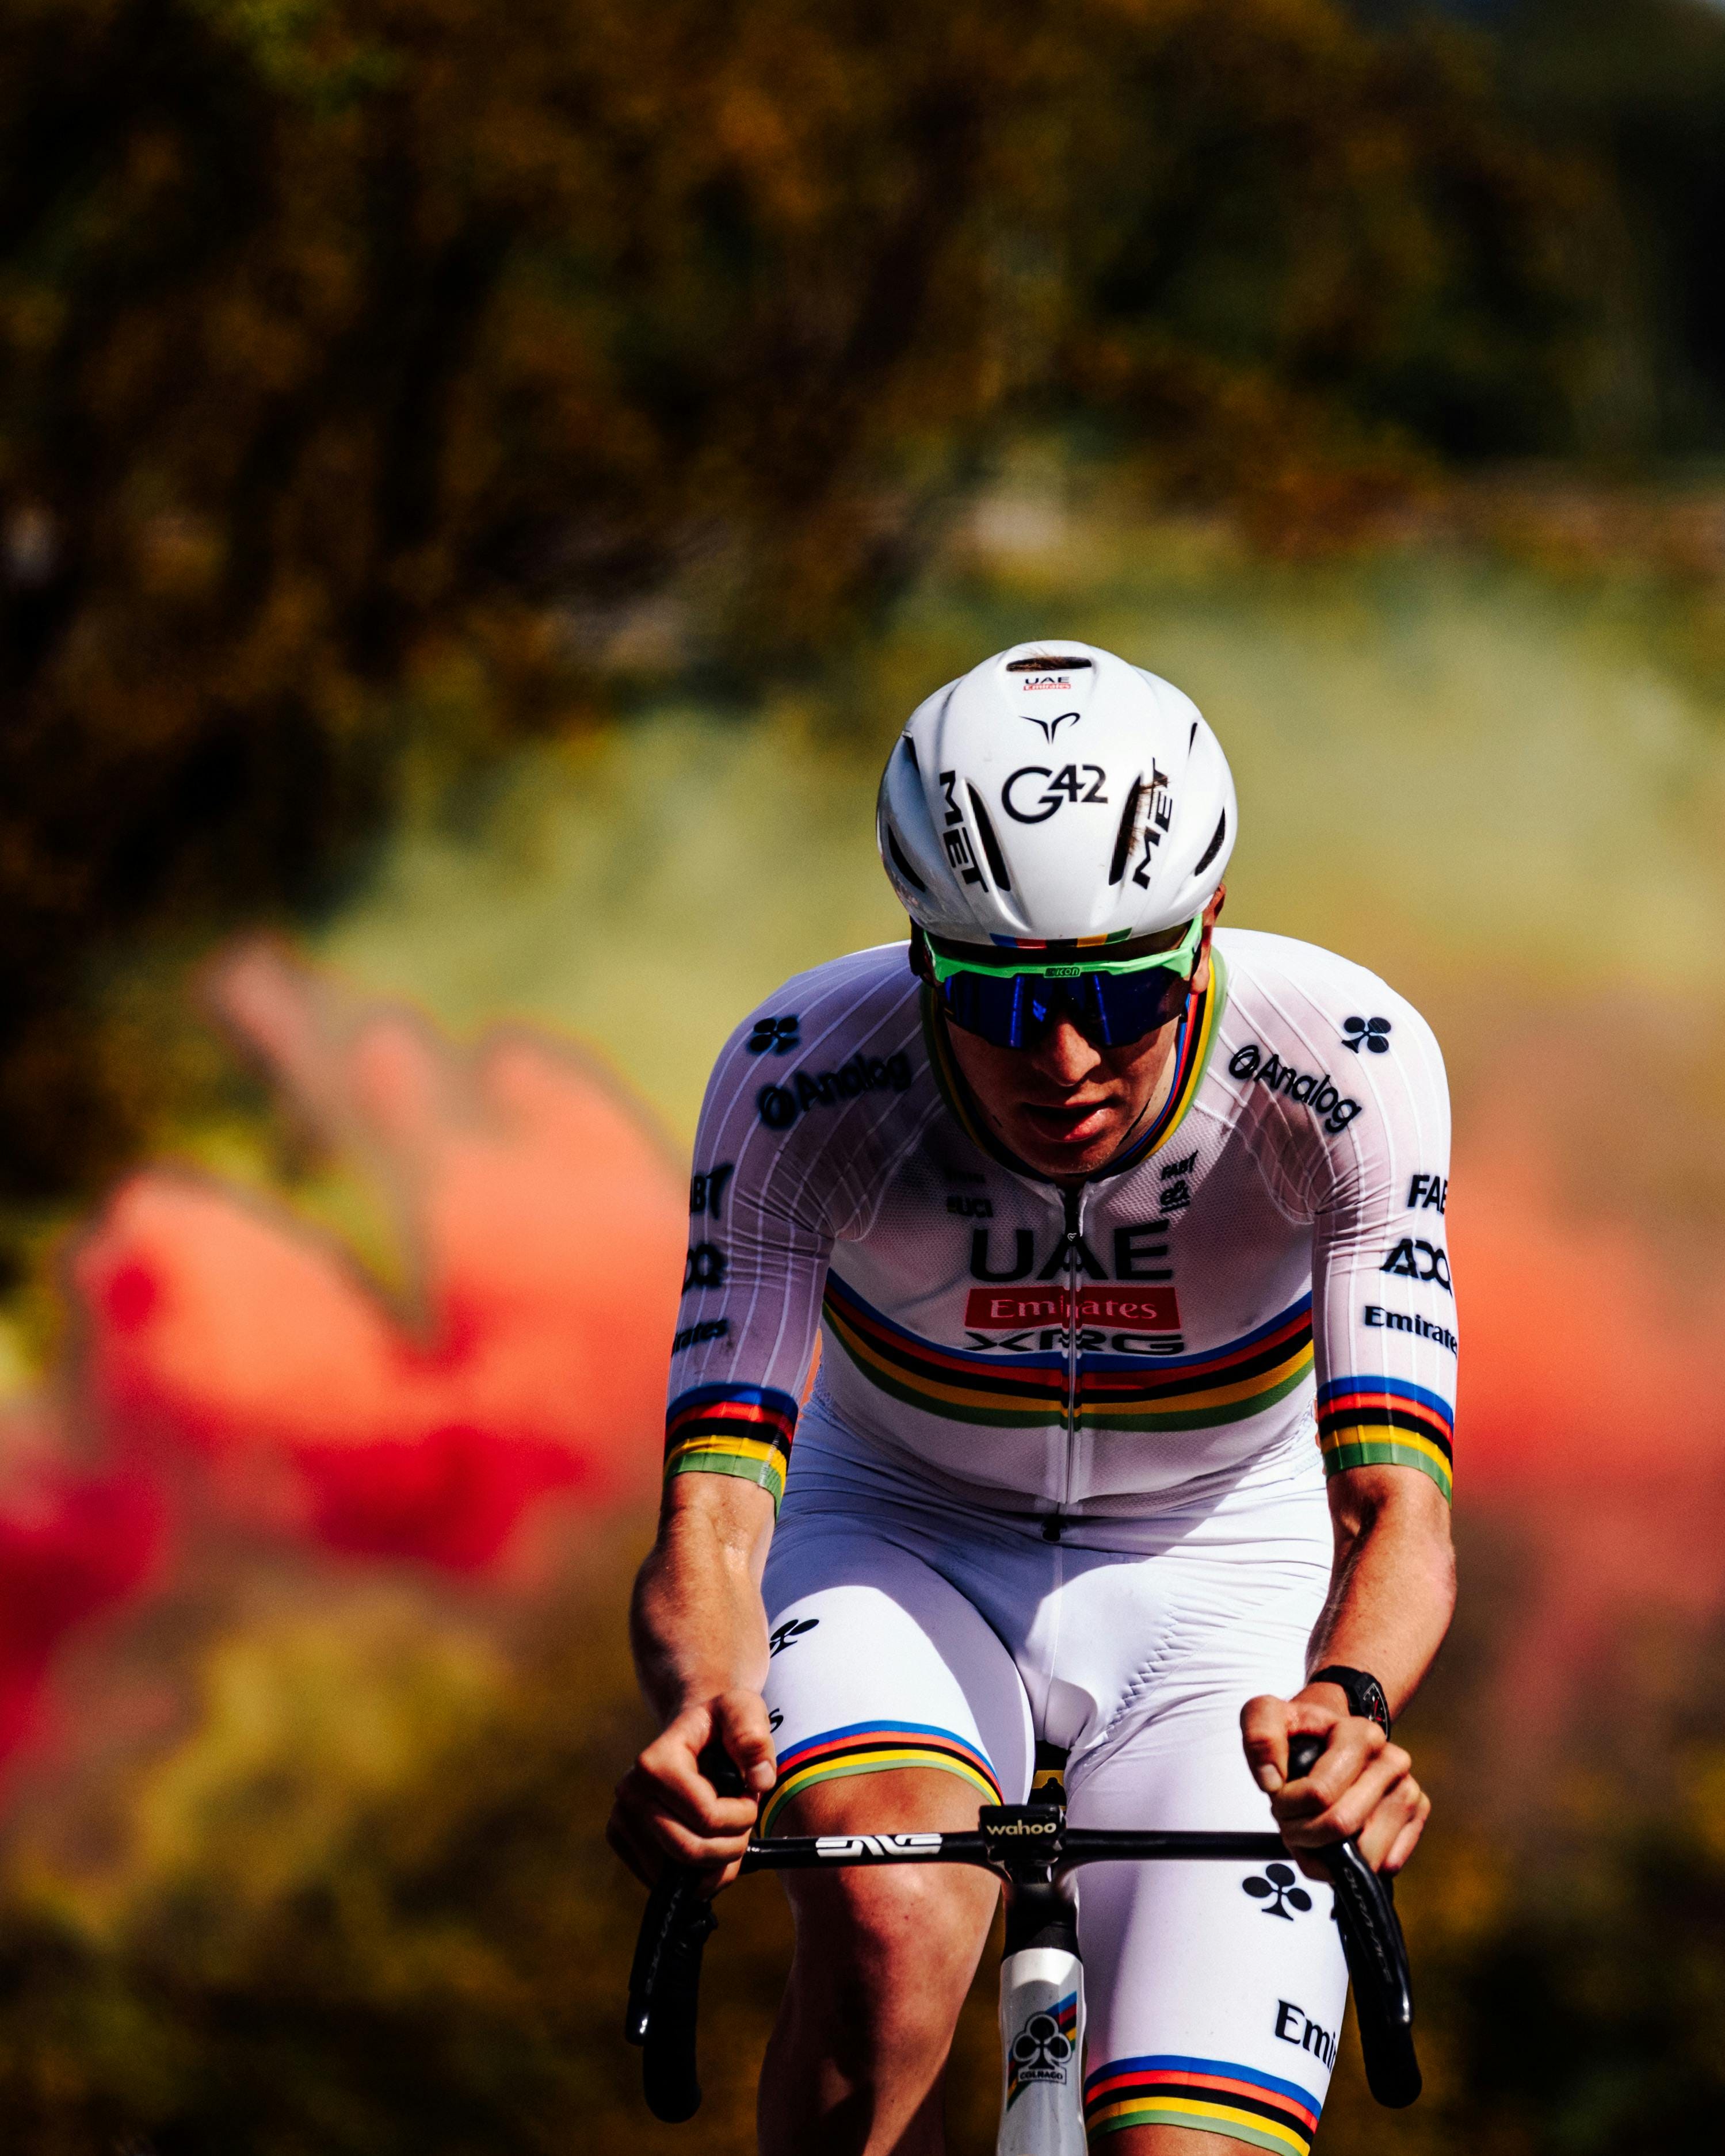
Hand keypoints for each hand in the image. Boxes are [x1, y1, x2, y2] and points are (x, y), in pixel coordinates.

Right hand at [607, 1687, 777, 1890]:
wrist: (692, 1734)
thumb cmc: (719, 1724)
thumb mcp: (743, 1712)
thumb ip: (754, 1737)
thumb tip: (760, 1780)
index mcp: (654, 1762)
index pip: (706, 1817)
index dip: (742, 1815)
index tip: (751, 1797)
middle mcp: (630, 1792)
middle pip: (689, 1850)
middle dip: (731, 1845)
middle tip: (744, 1823)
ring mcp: (621, 1818)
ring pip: (677, 1873)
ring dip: (715, 1863)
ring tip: (728, 1832)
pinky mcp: (621, 1839)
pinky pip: (663, 1879)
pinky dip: (695, 1875)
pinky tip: (708, 1844)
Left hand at [1239, 1687, 1429, 1877]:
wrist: (1332, 1735)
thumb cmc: (1300, 1732)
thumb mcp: (1266, 1715)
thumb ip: (1259, 1736)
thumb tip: (1272, 1780)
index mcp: (1360, 1734)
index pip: (1319, 1794)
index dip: (1288, 1806)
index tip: (1278, 1798)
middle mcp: (1393, 1761)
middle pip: (1341, 1825)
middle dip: (1305, 1834)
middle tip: (1291, 1822)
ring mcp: (1409, 1790)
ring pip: (1366, 1854)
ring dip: (1328, 1855)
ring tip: (1312, 1830)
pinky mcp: (1417, 1818)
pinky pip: (1386, 1864)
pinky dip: (1355, 1866)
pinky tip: (1338, 1844)